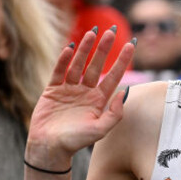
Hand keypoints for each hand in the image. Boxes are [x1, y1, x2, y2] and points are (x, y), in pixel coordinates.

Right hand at [25, 28, 134, 166]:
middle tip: (111, 31)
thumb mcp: (101, 129)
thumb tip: (125, 92)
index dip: (122, 60)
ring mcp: (69, 89)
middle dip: (104, 48)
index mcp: (99, 100)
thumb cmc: (76, 142)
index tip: (132, 44)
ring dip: (85, 49)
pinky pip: (59, 72)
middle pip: (97, 65)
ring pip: (78, 65)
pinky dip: (63, 60)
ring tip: (92, 33)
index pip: (114, 76)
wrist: (49, 148)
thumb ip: (115, 113)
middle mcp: (86, 92)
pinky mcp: (52, 90)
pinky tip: (70, 48)